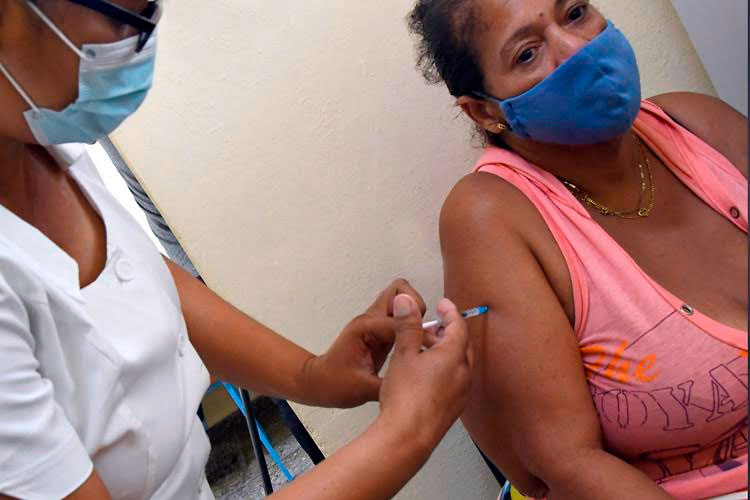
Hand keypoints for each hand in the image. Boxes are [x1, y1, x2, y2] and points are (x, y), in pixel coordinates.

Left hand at [302, 279, 426, 407]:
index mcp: (365, 328)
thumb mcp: (364, 389)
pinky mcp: (381, 330)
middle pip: (400, 291)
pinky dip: (413, 324)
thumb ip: (391, 383)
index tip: (429, 350)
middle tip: (424, 334)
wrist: (320, 382)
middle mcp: (371, 319)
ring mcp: (376, 322)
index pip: (400, 321)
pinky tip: (417, 344)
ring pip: (402, 299)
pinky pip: (401, 316)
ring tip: (423, 338)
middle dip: (417, 308)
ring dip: (415, 314)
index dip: (418, 335)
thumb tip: (417, 382)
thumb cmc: (335, 383)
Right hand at [377, 294, 472, 450]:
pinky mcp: (454, 408)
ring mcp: (461, 393)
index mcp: (454, 356)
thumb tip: (407, 301)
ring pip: (459, 364)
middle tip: (436, 325)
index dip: (450, 312)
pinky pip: (455, 381)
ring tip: (427, 349)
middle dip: (450, 332)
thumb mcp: (404, 354)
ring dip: (447, 352)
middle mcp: (464, 374)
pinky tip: (428, 374)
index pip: (458, 327)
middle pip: (462, 345)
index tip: (443, 304)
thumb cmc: (406, 396)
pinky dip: (446, 370)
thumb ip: (408, 326)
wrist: (408, 437)